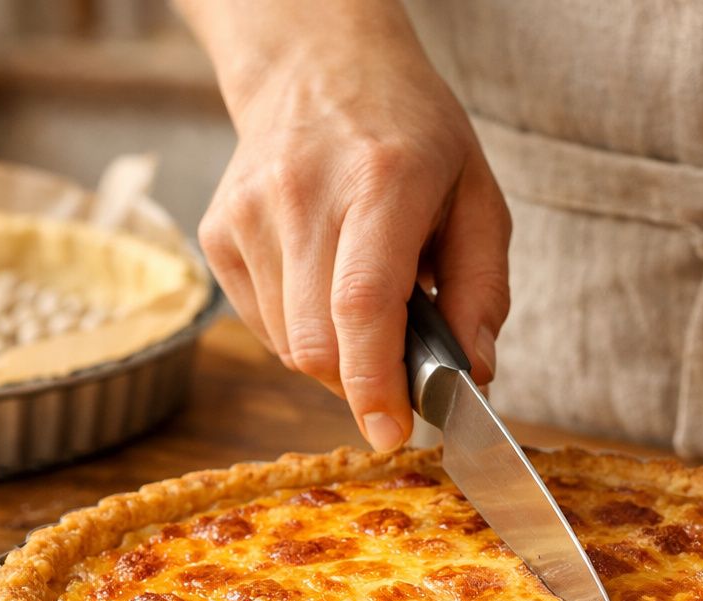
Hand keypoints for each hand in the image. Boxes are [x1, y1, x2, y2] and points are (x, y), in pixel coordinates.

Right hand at [193, 4, 510, 450]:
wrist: (316, 67)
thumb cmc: (410, 135)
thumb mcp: (477, 198)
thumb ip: (483, 291)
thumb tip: (475, 373)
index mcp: (383, 180)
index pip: (363, 304)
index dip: (375, 383)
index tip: (392, 432)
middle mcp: (304, 193)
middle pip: (317, 343)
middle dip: (362, 384)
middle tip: (398, 377)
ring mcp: (249, 213)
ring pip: (289, 344)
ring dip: (336, 357)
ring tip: (366, 307)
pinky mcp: (219, 232)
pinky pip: (263, 325)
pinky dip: (303, 332)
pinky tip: (326, 290)